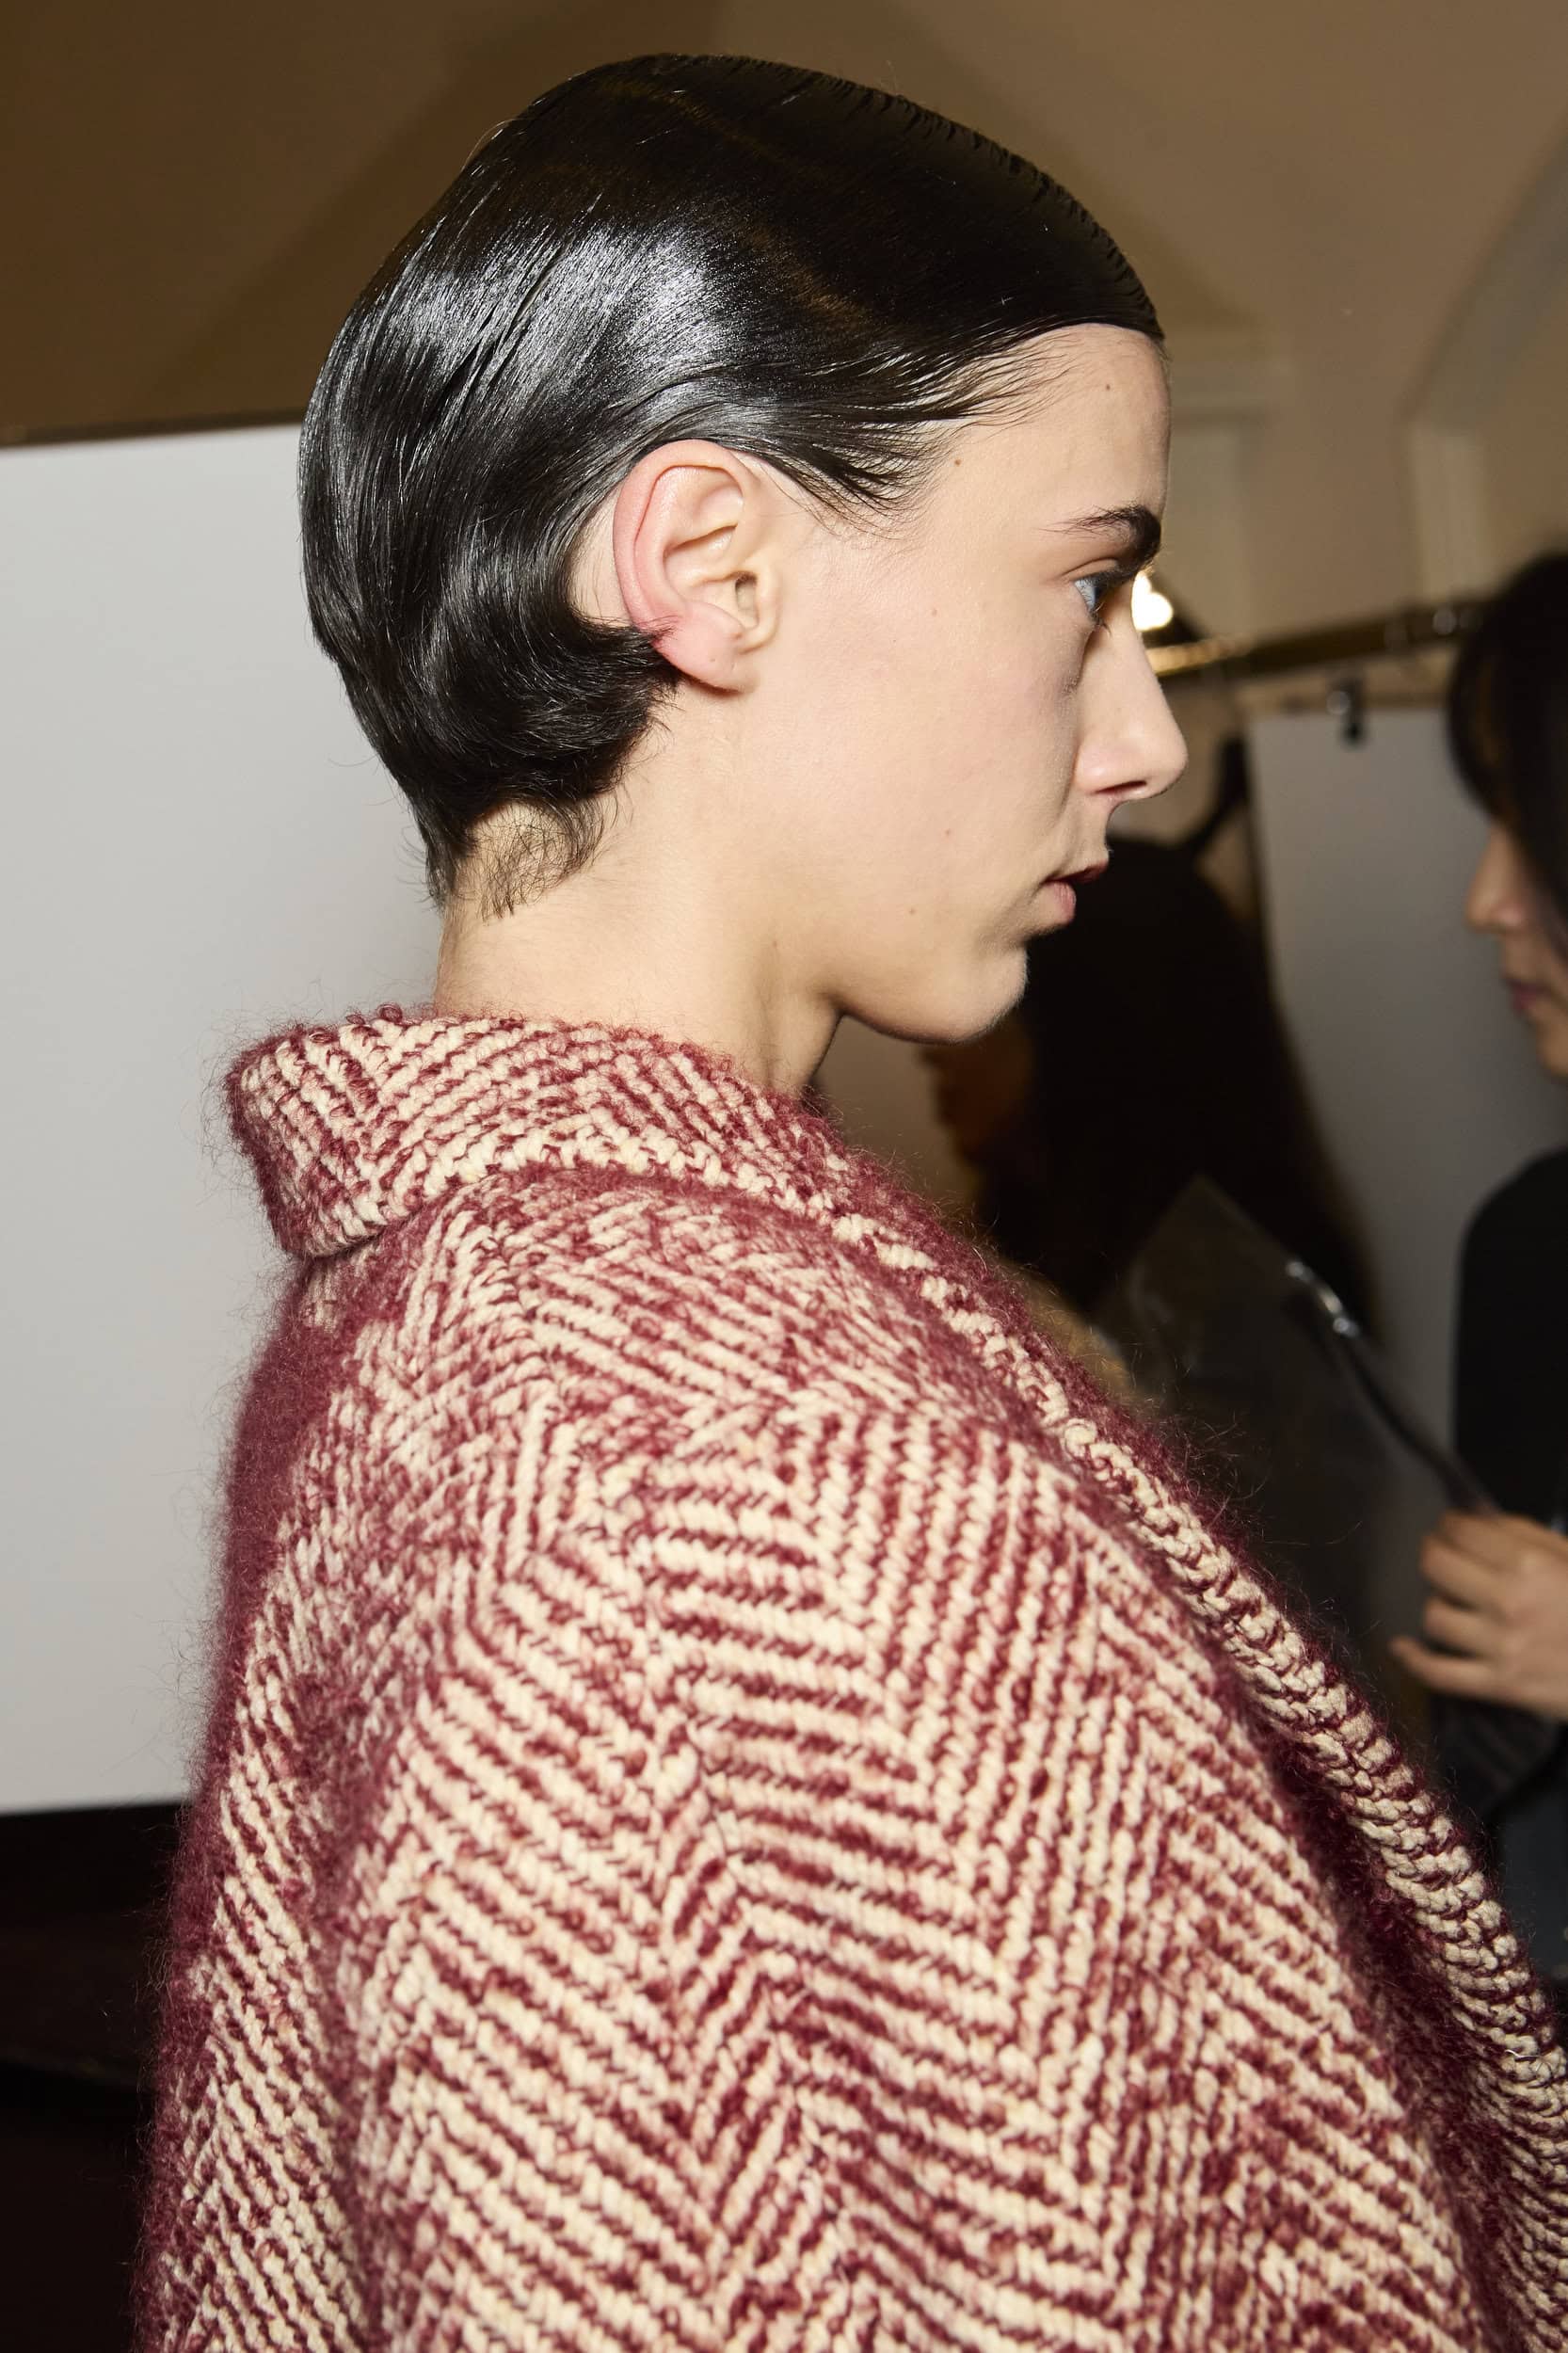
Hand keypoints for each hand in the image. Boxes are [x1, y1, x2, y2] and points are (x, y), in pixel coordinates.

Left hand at [1392, 1511, 1567, 1718]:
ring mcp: (1502, 1646)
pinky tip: (1401, 1646)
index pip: (1461, 1531)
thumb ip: (1523, 1534)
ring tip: (1449, 1602)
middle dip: (1433, 1555)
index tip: (1449, 1529)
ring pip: (1433, 1616)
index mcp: (1530, 1564)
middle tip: (1440, 1557)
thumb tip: (1475, 1519)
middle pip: (1436, 1566)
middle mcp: (1510, 1601)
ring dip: (1436, 1605)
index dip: (1448, 1526)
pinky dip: (1413, 1660)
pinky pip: (1440, 1674)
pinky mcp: (1502, 1686)